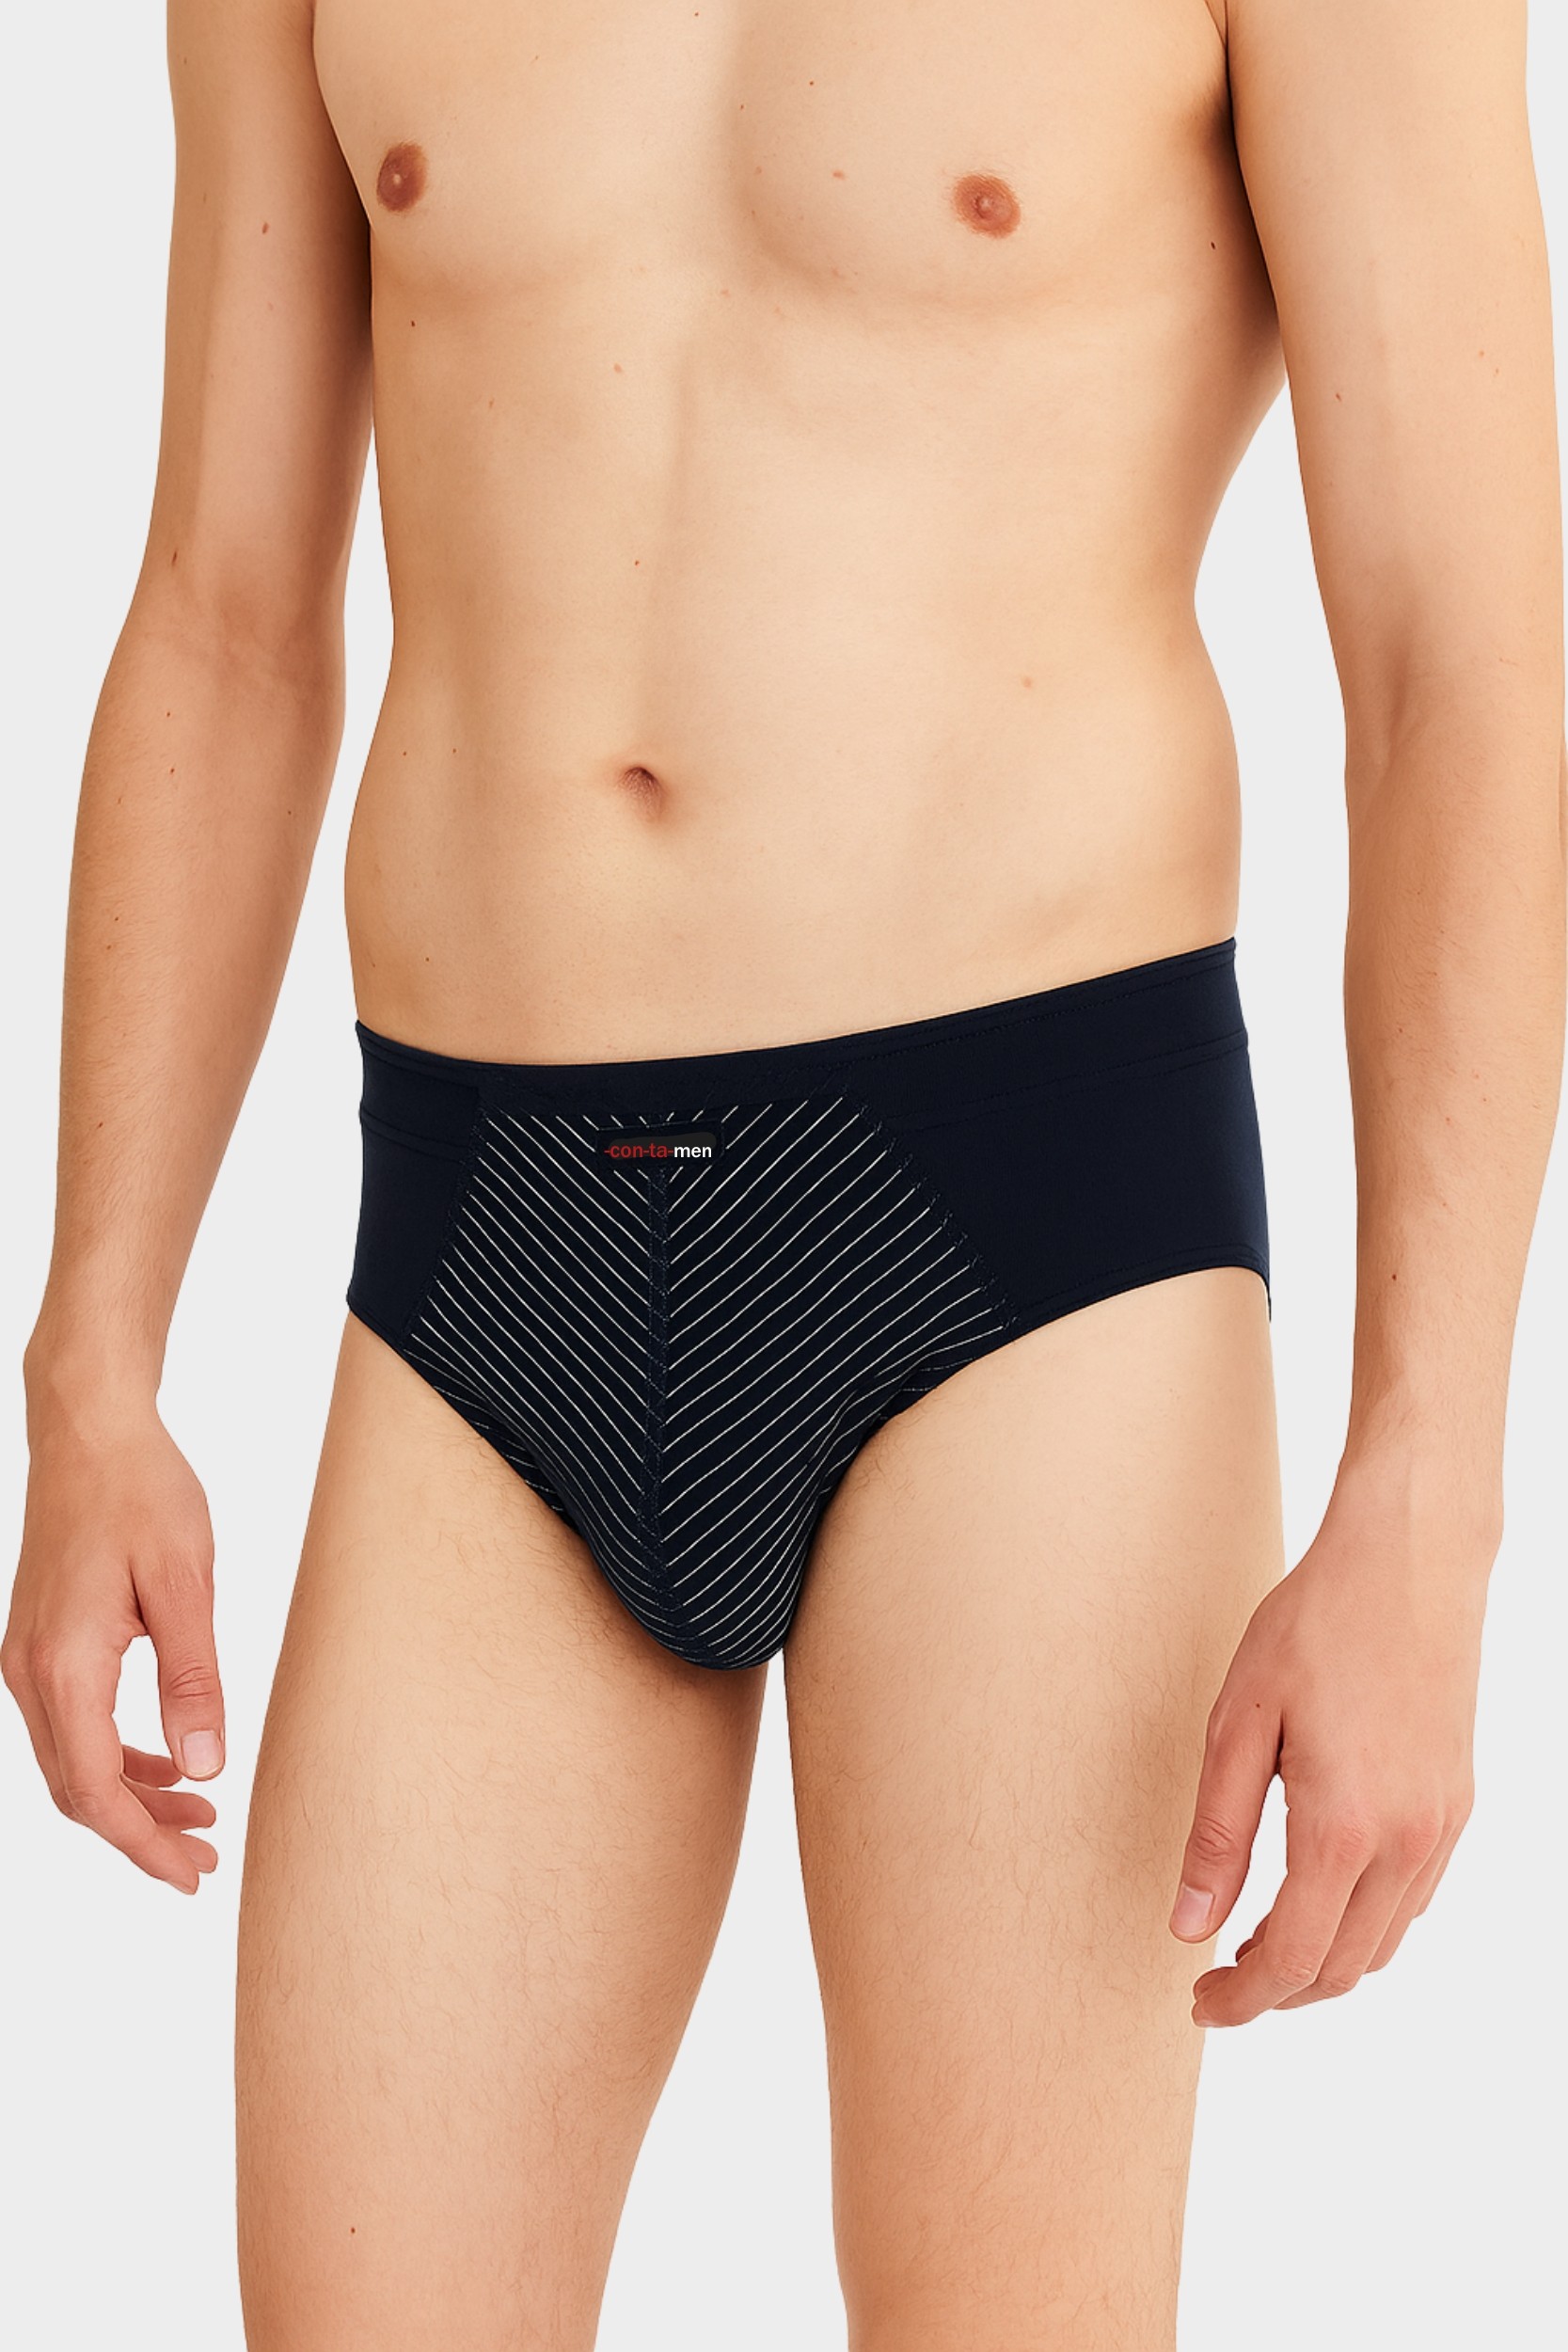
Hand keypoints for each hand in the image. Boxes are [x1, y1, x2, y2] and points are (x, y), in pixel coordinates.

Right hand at [4, 1392, 222, 1893]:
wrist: (89, 1433)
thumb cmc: (141, 1493)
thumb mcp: (187, 1584)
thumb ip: (193, 1680)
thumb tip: (204, 1767)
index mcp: (66, 1665)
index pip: (97, 1789)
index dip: (143, 1843)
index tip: (192, 1874)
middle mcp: (31, 1672)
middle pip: (77, 1790)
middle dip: (139, 1833)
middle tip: (204, 1859)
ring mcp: (27, 1658)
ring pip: (72, 1761)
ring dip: (130, 1797)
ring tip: (197, 1815)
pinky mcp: (39, 1643)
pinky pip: (71, 1725)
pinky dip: (115, 1755)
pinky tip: (163, 1760)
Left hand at [1169, 1474, 1489, 2022]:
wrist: (1409, 1563)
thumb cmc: (1315, 1627)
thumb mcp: (1238, 1723)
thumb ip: (1216, 1834)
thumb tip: (1190, 1925)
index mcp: (1344, 1829)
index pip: (1290, 1959)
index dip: (1240, 1999)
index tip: (1199, 2004)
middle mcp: (1407, 1843)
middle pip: (1341, 1968)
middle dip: (1277, 1993)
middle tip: (1218, 1983)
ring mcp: (1442, 1827)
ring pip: (1383, 1944)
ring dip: (1321, 1962)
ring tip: (1258, 1940)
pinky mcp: (1458, 1805)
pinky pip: (1412, 1900)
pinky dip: (1363, 1922)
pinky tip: (1318, 1892)